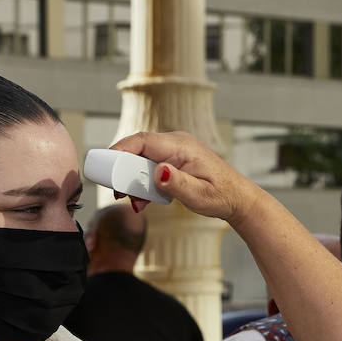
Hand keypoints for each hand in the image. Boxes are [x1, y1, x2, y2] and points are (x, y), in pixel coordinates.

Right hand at [107, 131, 263, 224]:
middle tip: (115, 191)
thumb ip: (177, 183)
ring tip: (130, 200)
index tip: (105, 164)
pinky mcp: (172, 161)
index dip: (120, 149)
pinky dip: (142, 182)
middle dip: (121, 168)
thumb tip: (158, 172)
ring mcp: (173, 151)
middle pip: (137, 148)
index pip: (143, 140)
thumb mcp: (199, 195)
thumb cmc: (222, 196)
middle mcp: (175, 143)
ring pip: (141, 158)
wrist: (237, 199)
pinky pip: (149, 166)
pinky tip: (142, 200)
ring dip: (131, 178)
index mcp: (181, 146)